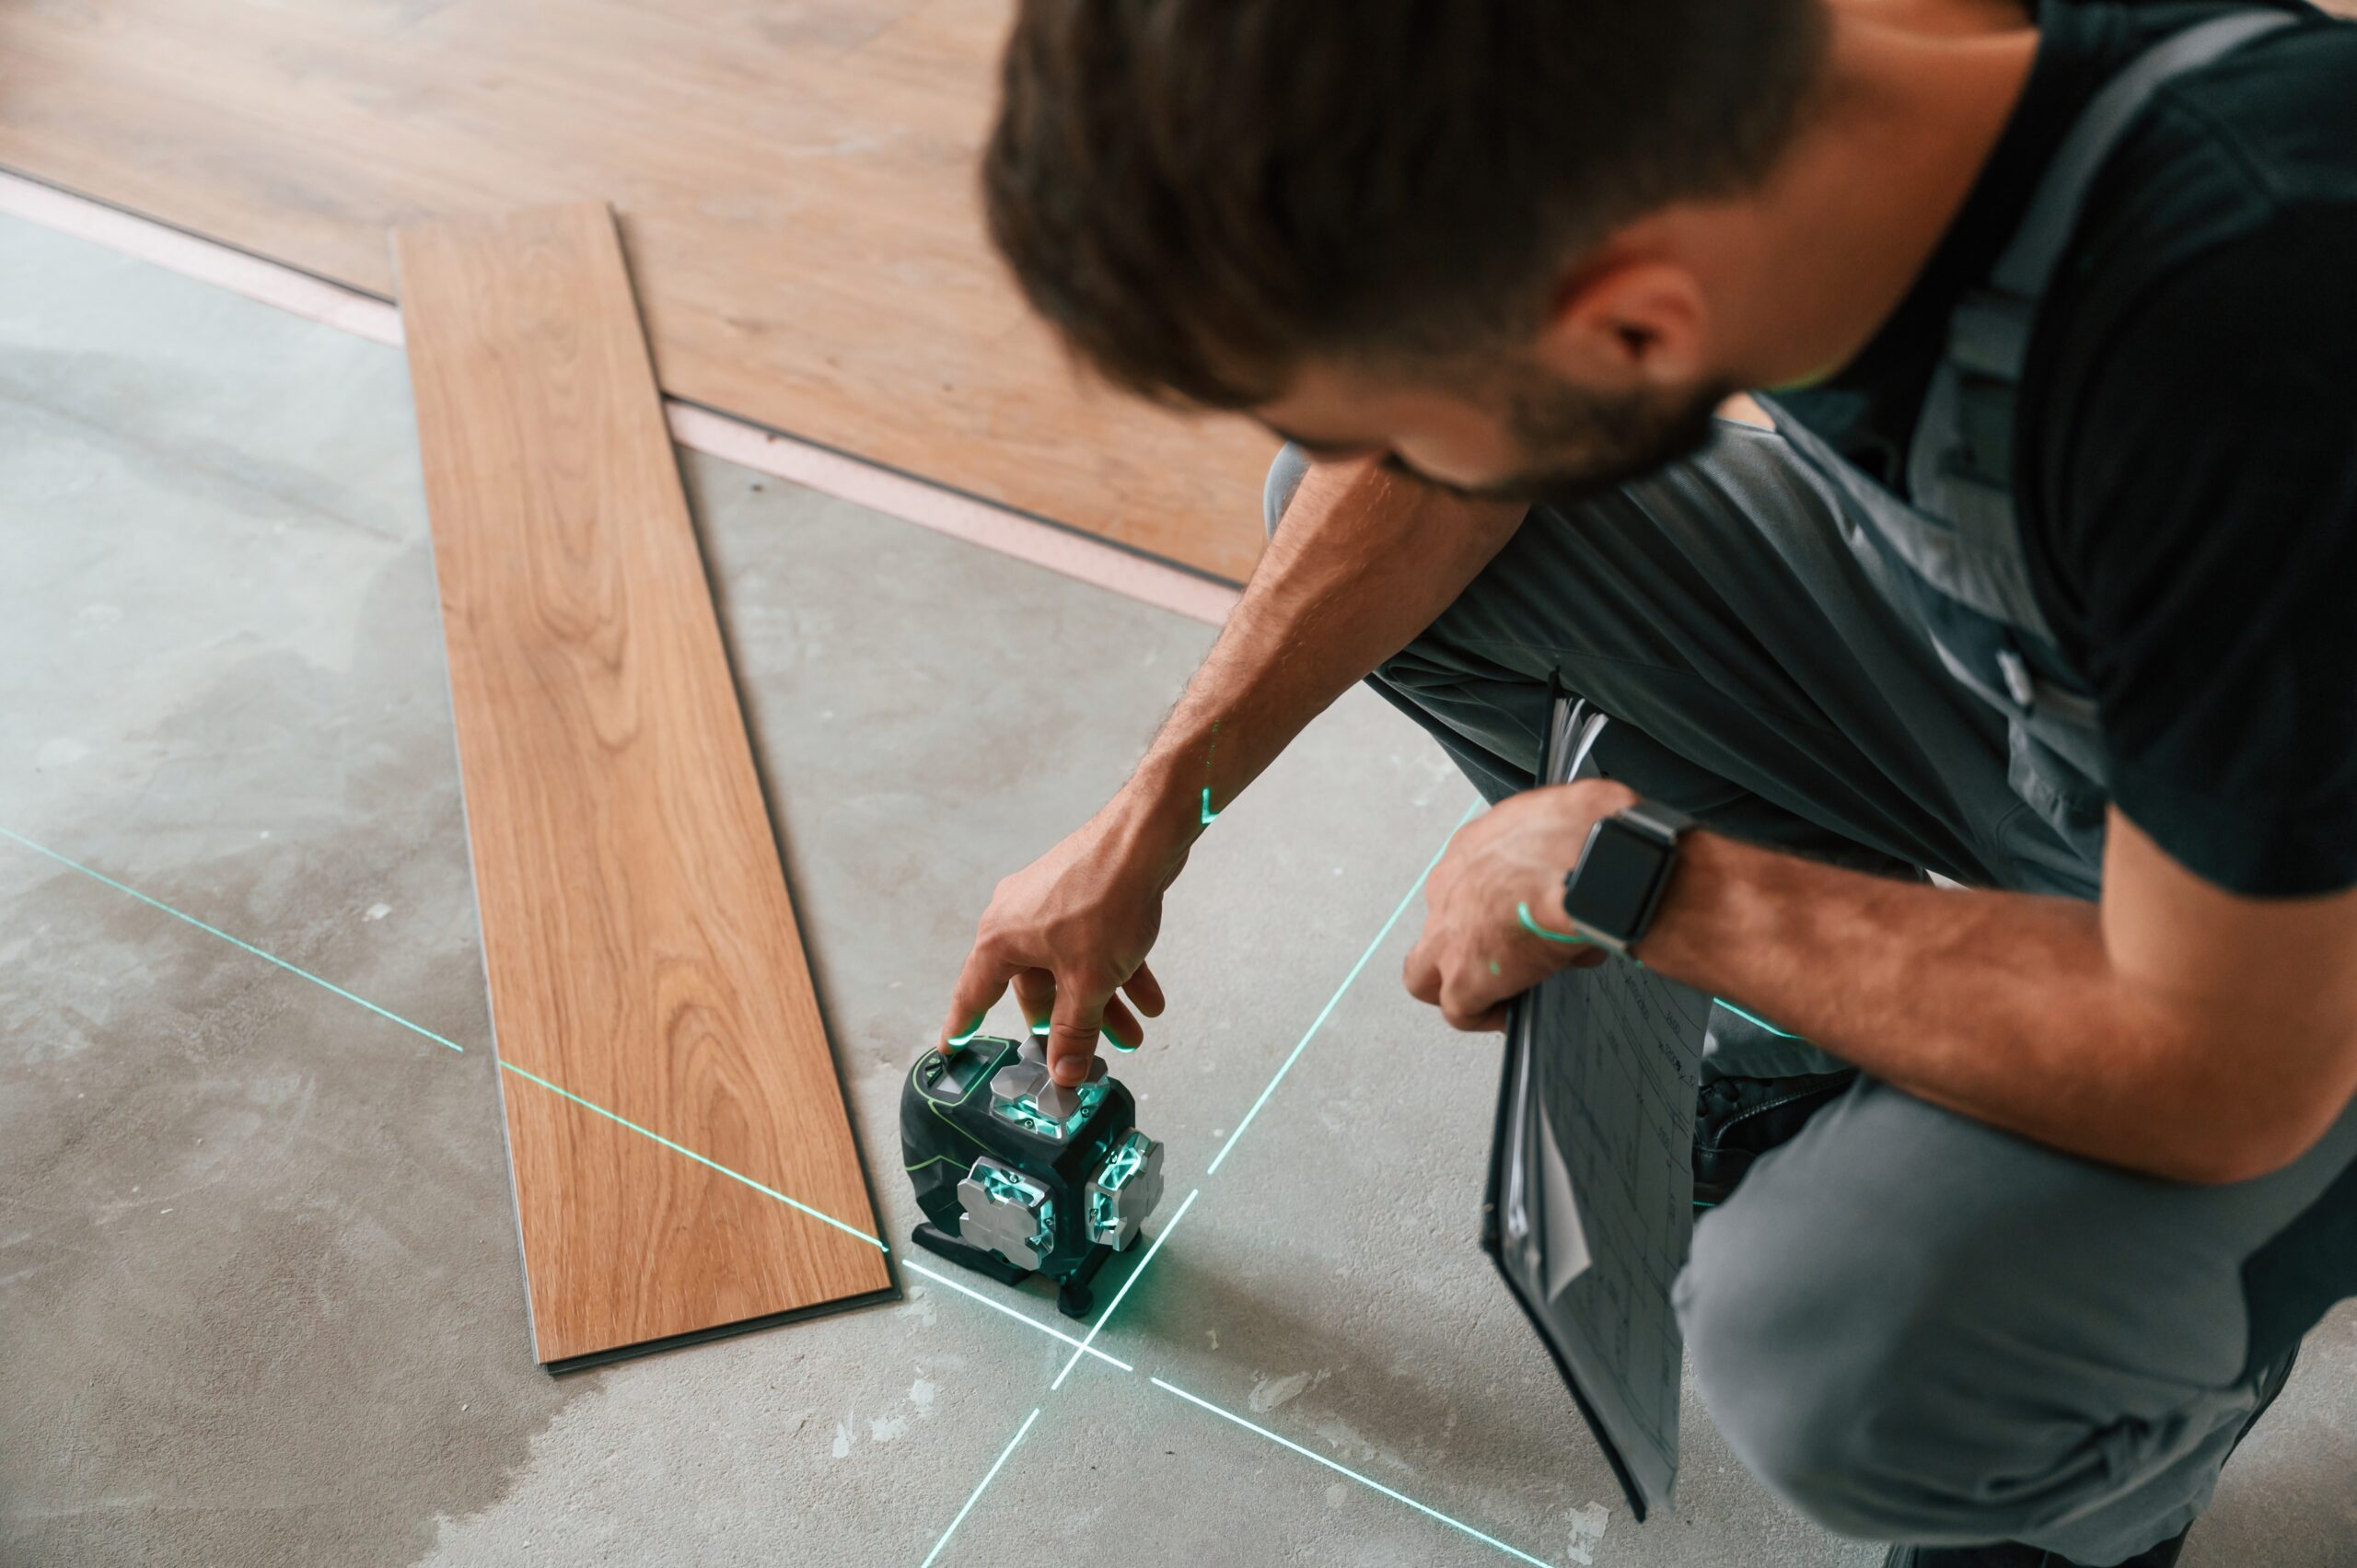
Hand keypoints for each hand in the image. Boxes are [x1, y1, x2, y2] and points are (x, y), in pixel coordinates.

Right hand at [938, 793, 1181, 1085]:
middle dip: (1071, 1023)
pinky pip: (1092, 945)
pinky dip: (1117, 971)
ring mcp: (1050, 904)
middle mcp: (1017, 918)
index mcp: (1001, 939)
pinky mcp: (1081, 894)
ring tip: (1133, 1032)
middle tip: (1087, 1053)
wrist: (1145, 837)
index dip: (963, 1026)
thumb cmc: (1106, 895)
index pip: (973, 995)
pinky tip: (1149, 997)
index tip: (953, 1047)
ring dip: (1102, 1003)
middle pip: (1036, 987)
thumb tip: (1064, 1072)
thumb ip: (1075, 1031)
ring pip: (1071, 968)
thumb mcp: (1089, 982)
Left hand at [1402, 780, 1636, 1029]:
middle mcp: (1449, 887)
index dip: (1490, 908)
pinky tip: (1510, 1016)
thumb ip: (1561, 852)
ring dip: (1458, 985)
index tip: (1516, 918)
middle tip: (1497, 959)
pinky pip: (1458, 1010)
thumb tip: (1582, 869)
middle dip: (1460, 946)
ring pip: (1425, 972)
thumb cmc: (1584, 836)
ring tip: (1494, 996)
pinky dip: (1482, 1016)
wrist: (1586, 862)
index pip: (1468, 883)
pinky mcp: (1463, 976)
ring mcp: (1448, 935)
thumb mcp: (1570, 826)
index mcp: (1473, 848)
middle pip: (1436, 925)